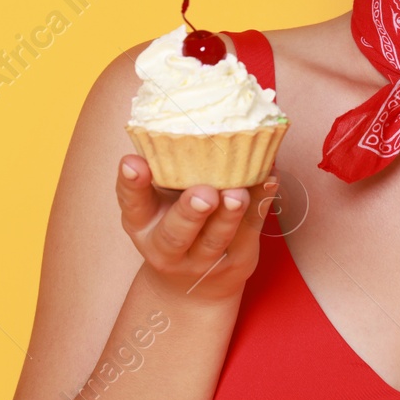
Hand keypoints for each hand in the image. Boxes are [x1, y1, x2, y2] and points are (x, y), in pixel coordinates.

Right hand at [115, 155, 278, 304]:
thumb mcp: (159, 202)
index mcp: (142, 223)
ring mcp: (202, 259)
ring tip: (238, 194)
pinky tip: (268, 181)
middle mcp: (166, 247)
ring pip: (216, 239)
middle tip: (204, 194)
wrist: (195, 284)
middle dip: (190, 212)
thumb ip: (168, 169)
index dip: (131, 183)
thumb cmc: (175, 222)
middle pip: (175, 233)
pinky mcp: (237, 260)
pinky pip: (250, 231)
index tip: (132, 161)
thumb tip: (192, 115)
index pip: (131, 203)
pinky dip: (261, 204)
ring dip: (230, 215)